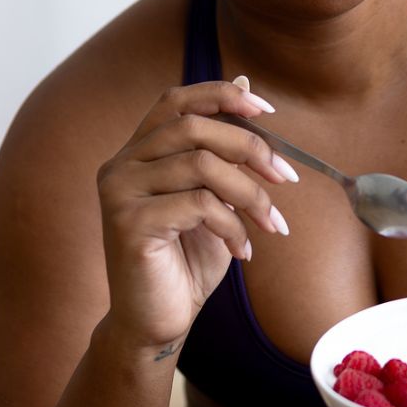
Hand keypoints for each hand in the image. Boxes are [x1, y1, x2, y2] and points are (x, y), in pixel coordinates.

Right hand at [95, 77, 296, 353]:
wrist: (156, 322)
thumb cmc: (185, 262)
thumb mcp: (213, 198)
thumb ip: (222, 149)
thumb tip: (243, 84)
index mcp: (138, 153)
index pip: (175, 101)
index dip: (220, 96)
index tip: (267, 111)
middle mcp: (121, 166)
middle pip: (193, 127)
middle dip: (249, 147)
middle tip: (286, 178)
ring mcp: (120, 193)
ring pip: (200, 165)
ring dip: (250, 193)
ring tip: (271, 224)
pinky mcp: (129, 224)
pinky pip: (199, 205)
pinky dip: (233, 226)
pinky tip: (244, 251)